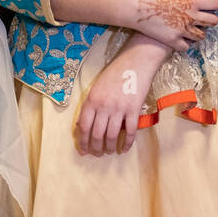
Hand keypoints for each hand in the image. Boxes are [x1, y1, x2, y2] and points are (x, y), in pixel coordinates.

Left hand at [76, 35, 164, 156]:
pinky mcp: (134, 110)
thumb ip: (90, 106)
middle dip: (96, 148)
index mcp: (91, 100)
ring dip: (110, 148)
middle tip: (97, 154)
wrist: (135, 62)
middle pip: (97, 135)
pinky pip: (130, 132)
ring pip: (112, 136)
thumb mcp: (96, 88)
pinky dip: (127, 144)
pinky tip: (124, 149)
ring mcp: (119, 108)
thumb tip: (82, 125)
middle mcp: (103, 106)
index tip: (84, 152)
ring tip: (110, 152)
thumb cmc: (114, 74)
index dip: (83, 142)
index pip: (83, 127)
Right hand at [130, 0, 217, 50]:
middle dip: (211, 19)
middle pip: (212, 22)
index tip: (216, 4)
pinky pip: (186, 47)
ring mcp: (182, 30)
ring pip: (201, 36)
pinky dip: (186, 44)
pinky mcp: (172, 40)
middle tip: (205, 17)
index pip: (216, 4)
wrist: (134, 6)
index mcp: (192, 1)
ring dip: (199, 32)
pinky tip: (182, 38)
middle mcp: (190, 17)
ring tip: (194, 29)